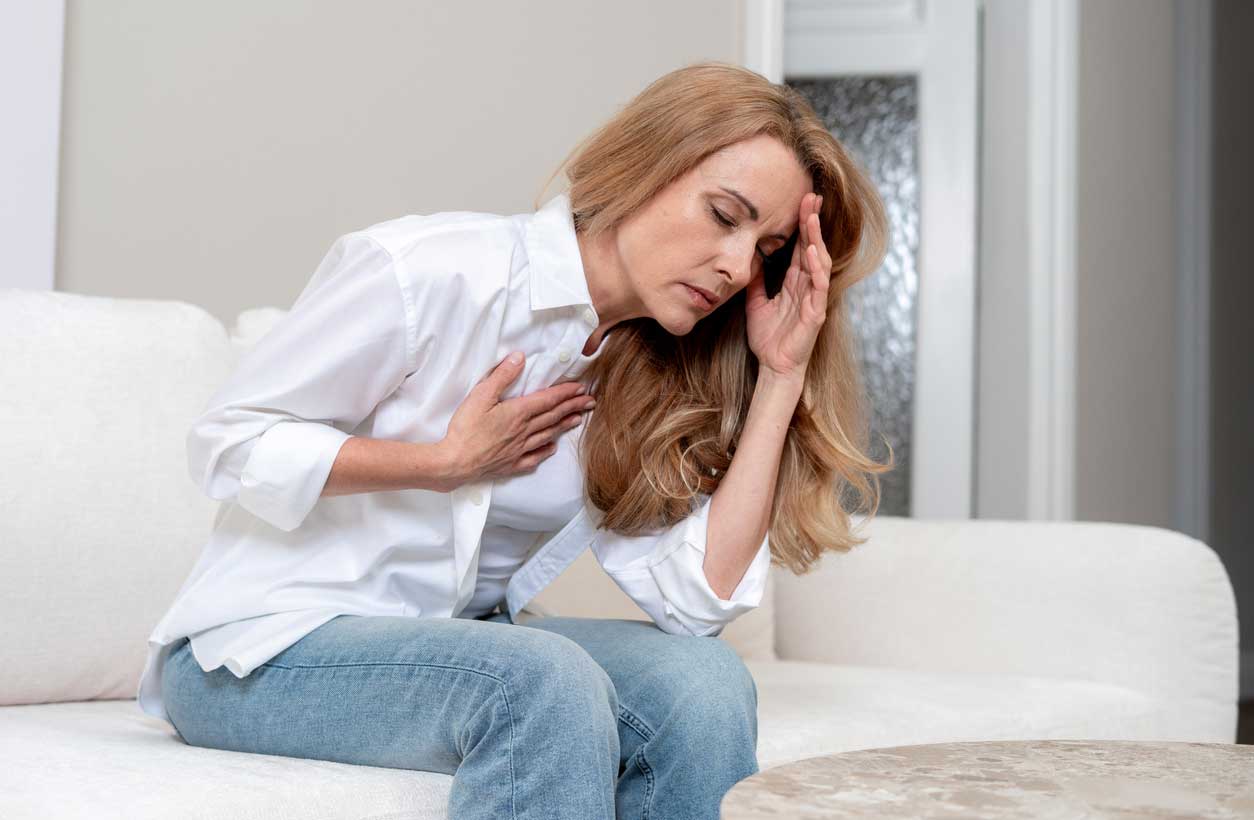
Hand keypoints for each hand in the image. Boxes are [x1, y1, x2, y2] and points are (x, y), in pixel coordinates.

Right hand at [438, 352, 597, 488]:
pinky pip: (534, 457)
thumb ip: (501, 376)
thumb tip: (519, 357)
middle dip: (573, 407)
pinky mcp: (511, 464)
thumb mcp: (480, 395)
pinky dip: (545, 451)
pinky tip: (552, 447)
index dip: (565, 393)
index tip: (580, 388)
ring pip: (547, 435)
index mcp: (518, 413)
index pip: (548, 400)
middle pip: (553, 417)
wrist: (455, 462)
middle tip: (590, 402)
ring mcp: (519, 450)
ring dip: (564, 426)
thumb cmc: (465, 428)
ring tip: (578, 419)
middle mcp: (524, 432)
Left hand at [745, 191, 830, 382]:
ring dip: (817, 239)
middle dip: (813, 223)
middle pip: (813, 248)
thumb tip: (750, 261)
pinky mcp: (816, 314)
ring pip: (820, 263)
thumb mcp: (755, 304)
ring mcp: (814, 300)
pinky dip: (816, 269)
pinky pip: (819, 288)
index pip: (800, 248)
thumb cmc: (768, 339)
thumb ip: (755, 282)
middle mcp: (807, 288)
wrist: (772, 367)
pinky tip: (812, 252)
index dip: (802, 226)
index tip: (801, 201)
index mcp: (794, 284)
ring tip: (813, 217)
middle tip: (812, 197)